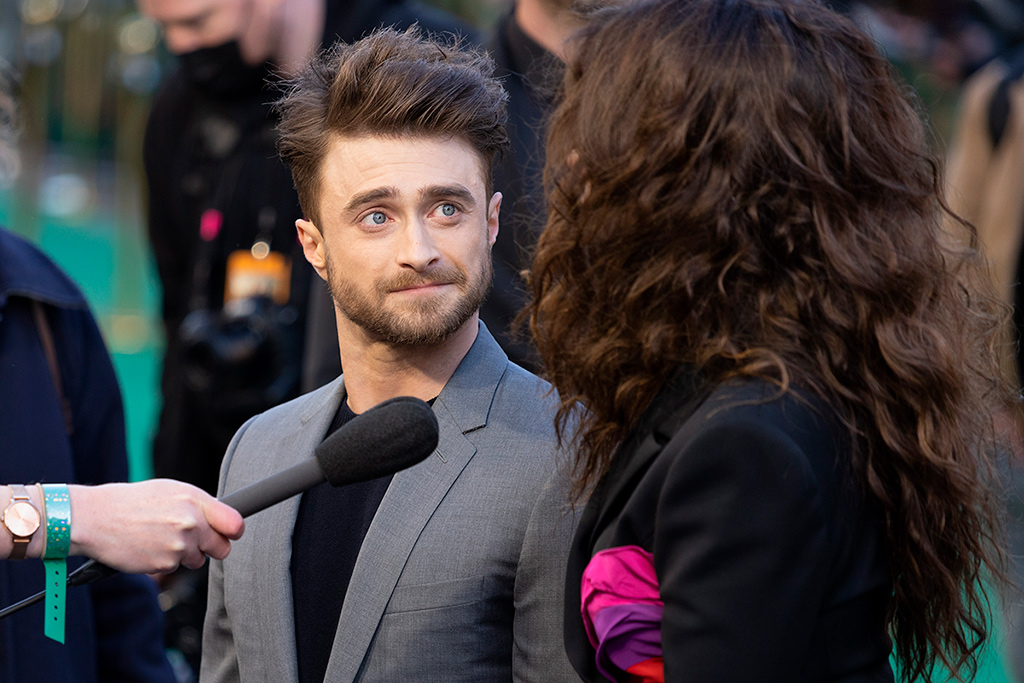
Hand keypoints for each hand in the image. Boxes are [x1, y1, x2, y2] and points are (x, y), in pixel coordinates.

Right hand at [67, 480, 243, 573]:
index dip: (234, 532)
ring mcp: (178, 546)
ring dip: (185, 555)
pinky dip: (164, 562)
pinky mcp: (164, 564)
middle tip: (193, 541)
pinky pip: (174, 568)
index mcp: (194, 500)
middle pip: (222, 548)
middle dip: (211, 547)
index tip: (231, 534)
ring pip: (197, 560)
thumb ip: (198, 505)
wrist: (95, 518)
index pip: (234, 523)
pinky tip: (148, 547)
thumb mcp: (170, 490)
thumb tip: (220, 519)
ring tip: (160, 539)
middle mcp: (190, 523)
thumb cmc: (132, 502)